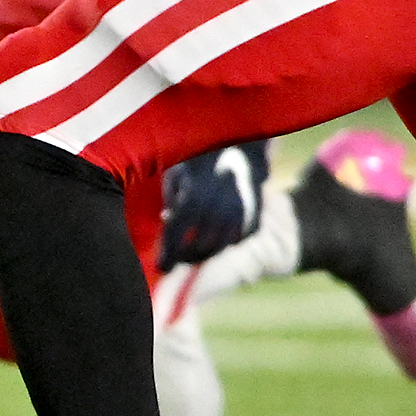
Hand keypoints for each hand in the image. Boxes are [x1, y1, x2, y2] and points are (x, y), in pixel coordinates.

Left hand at [157, 140, 272, 272]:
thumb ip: (170, 199)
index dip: (167, 257)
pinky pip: (236, 241)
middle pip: (196, 249)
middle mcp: (217, 212)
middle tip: (176, 259)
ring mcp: (238, 217)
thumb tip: (167, 222)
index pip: (175, 239)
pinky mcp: (253, 219)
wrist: (239, 147)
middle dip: (184, 257)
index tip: (162, 268)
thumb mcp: (176, 174)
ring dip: (203, 253)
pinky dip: (225, 242)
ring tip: (193, 250)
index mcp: (193, 201)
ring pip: (217, 249)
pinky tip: (215, 236)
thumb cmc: (200, 160)